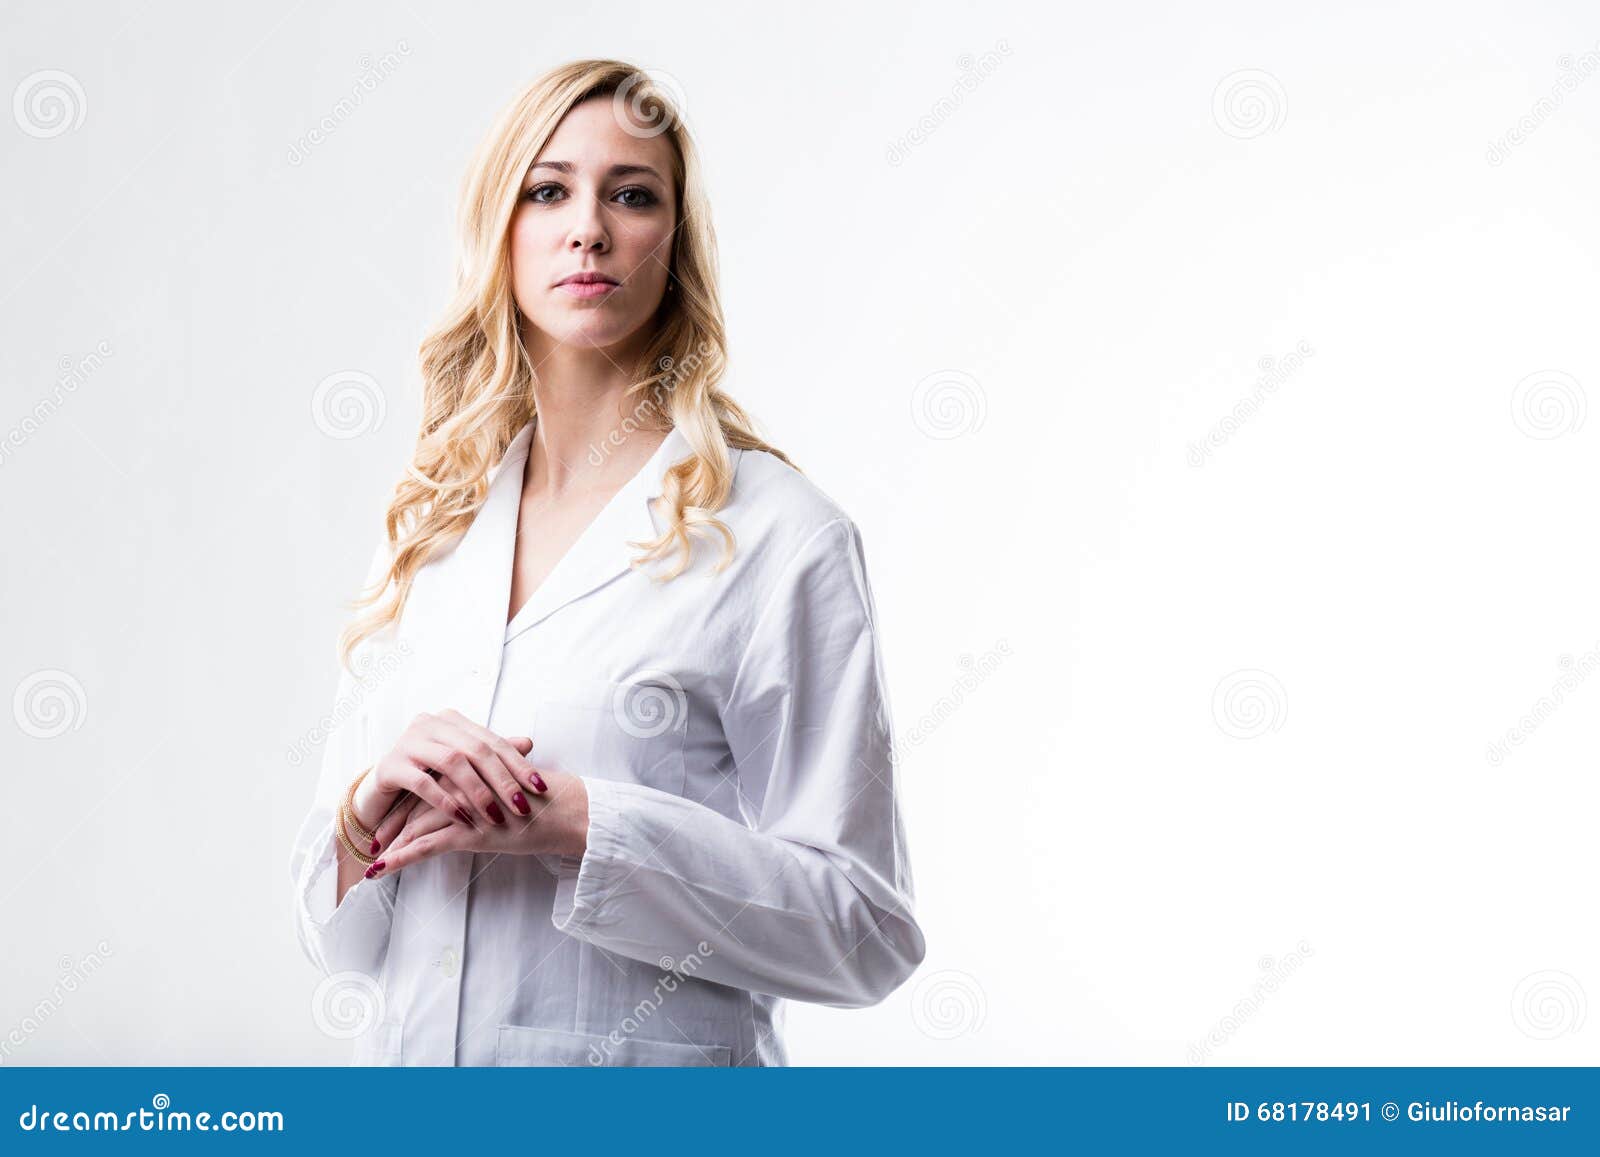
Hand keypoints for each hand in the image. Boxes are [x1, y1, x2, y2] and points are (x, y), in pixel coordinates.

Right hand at [364, 709, 549, 829]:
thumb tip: (528, 742)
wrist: (381, 790)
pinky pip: (423, 782)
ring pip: (452, 763)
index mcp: (452, 721)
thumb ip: (490, 754)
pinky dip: (446, 801)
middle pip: (476, 750)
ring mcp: (408, 742)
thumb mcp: (461, 765)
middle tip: (522, 806)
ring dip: (477, 792)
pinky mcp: (390, 765)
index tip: (539, 787)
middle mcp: (430, 724)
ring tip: (495, 816)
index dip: (518, 764)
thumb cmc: (427, 775)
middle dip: (503, 780)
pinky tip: (463, 818)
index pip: (492, 741)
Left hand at [365, 763, 588, 877]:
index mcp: (470, 771)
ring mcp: (465, 808)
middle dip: (393, 826)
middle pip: (416, 805)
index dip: (407, 805)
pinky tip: (382, 870)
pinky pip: (427, 847)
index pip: (429, 787)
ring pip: (416, 827)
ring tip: (372, 861)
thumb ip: (491, 788)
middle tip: (373, 843)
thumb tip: (478, 800)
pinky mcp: (470, 832)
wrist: (566, 810)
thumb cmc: (545, 802)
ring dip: (392, 845)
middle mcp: (462, 785)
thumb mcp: (511, 790)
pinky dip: (401, 859)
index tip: (391, 820)